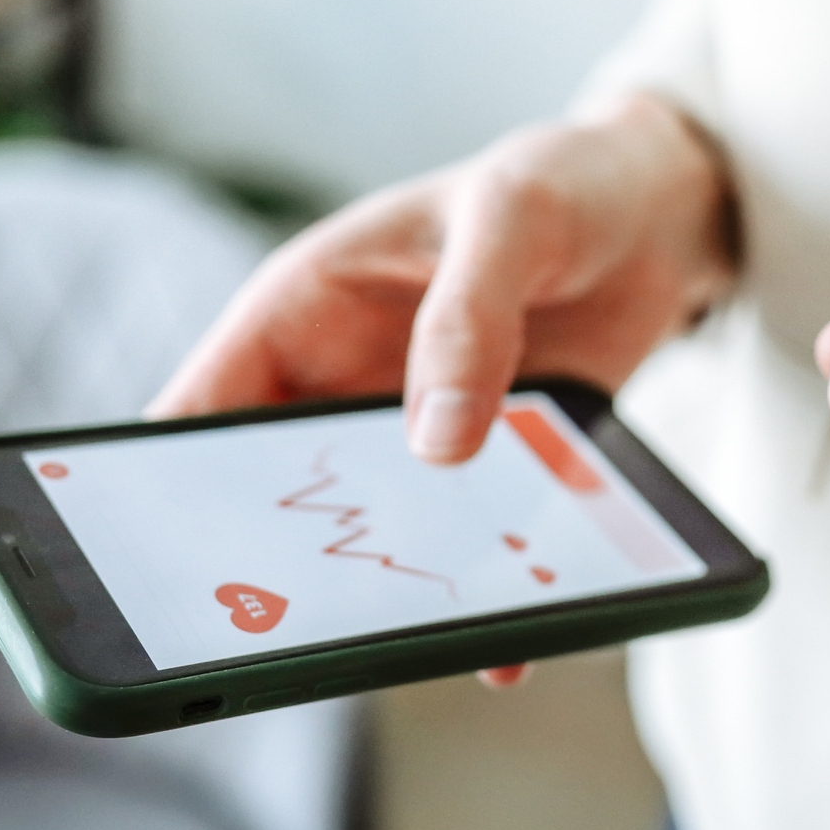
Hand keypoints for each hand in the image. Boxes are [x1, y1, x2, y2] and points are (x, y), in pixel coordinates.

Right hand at [155, 96, 734, 694]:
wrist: (663, 210)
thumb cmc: (563, 180)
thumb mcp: (513, 218)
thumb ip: (469, 317)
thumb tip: (436, 442)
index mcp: (304, 309)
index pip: (200, 411)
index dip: (166, 489)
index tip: (169, 569)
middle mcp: (345, 381)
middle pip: (277, 495)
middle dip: (280, 567)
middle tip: (291, 641)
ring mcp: (416, 430)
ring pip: (373, 533)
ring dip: (389, 589)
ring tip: (405, 649)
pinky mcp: (493, 465)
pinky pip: (467, 542)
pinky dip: (482, 591)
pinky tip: (505, 643)